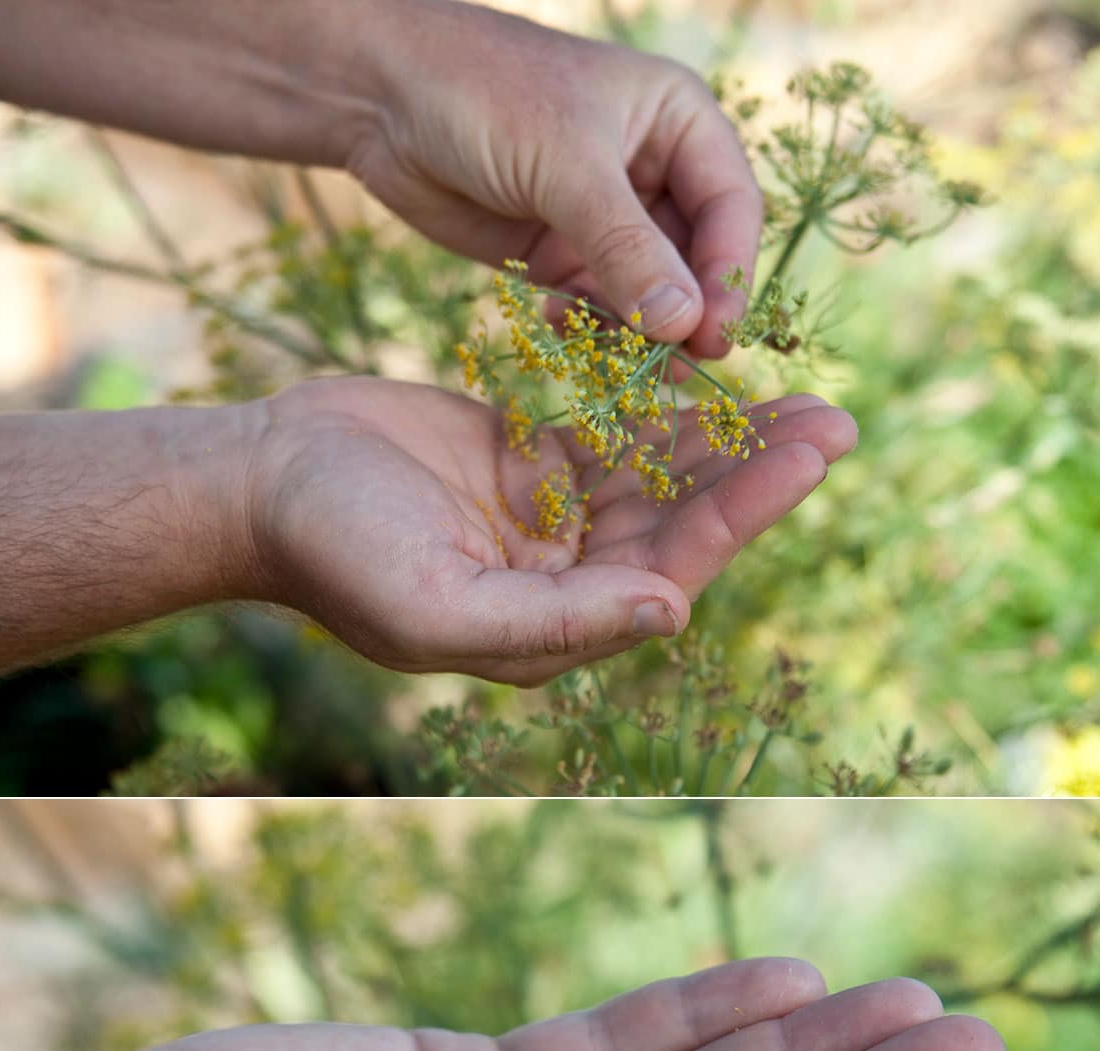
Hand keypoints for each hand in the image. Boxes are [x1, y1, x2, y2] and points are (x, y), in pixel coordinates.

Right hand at [244, 378, 857, 685]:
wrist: (262, 479)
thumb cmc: (338, 552)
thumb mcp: (438, 605)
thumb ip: (556, 622)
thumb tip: (672, 609)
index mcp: (555, 628)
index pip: (669, 568)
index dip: (742, 513)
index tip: (808, 457)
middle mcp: (565, 579)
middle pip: (680, 522)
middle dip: (756, 476)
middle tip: (838, 424)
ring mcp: (549, 518)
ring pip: (658, 476)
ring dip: (725, 438)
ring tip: (802, 399)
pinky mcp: (528, 458)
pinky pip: (612, 430)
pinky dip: (660, 404)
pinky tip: (713, 373)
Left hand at [351, 1, 763, 353]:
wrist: (382, 97)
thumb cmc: (484, 94)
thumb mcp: (564, 165)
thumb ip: (625, 247)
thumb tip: (685, 324)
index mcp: (679, 122)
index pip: (731, 208)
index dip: (729, 274)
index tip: (717, 333)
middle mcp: (653, 170)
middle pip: (698, 258)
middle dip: (690, 314)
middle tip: (683, 371)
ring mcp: (607, 217)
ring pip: (650, 291)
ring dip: (644, 334)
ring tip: (634, 377)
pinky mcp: (562, 253)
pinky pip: (599, 306)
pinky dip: (596, 332)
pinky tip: (577, 346)